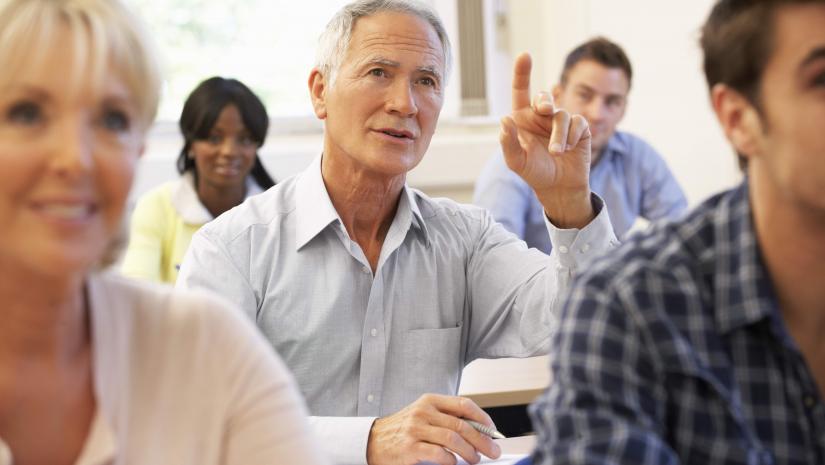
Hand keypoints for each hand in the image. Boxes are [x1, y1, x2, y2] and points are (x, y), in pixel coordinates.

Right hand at [366, 394, 501, 464]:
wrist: (372, 441)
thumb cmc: (403, 430)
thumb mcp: (423, 415)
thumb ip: (446, 418)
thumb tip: (479, 430)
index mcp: (429, 401)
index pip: (463, 404)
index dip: (482, 418)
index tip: (493, 430)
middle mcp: (423, 412)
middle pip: (462, 425)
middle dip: (483, 440)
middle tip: (493, 451)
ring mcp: (415, 430)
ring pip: (453, 439)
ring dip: (470, 452)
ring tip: (475, 460)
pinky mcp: (410, 448)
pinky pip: (439, 454)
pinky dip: (451, 461)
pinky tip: (454, 464)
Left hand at [500, 52, 594, 228]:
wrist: (559, 188)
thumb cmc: (535, 173)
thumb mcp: (516, 162)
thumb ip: (508, 142)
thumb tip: (504, 120)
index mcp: (523, 119)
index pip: (520, 91)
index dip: (522, 73)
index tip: (524, 55)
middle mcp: (541, 117)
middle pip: (544, 97)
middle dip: (544, 100)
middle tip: (544, 109)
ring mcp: (561, 121)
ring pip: (561, 115)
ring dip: (558, 135)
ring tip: (556, 152)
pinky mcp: (579, 128)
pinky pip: (577, 123)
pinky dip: (571, 137)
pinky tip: (568, 150)